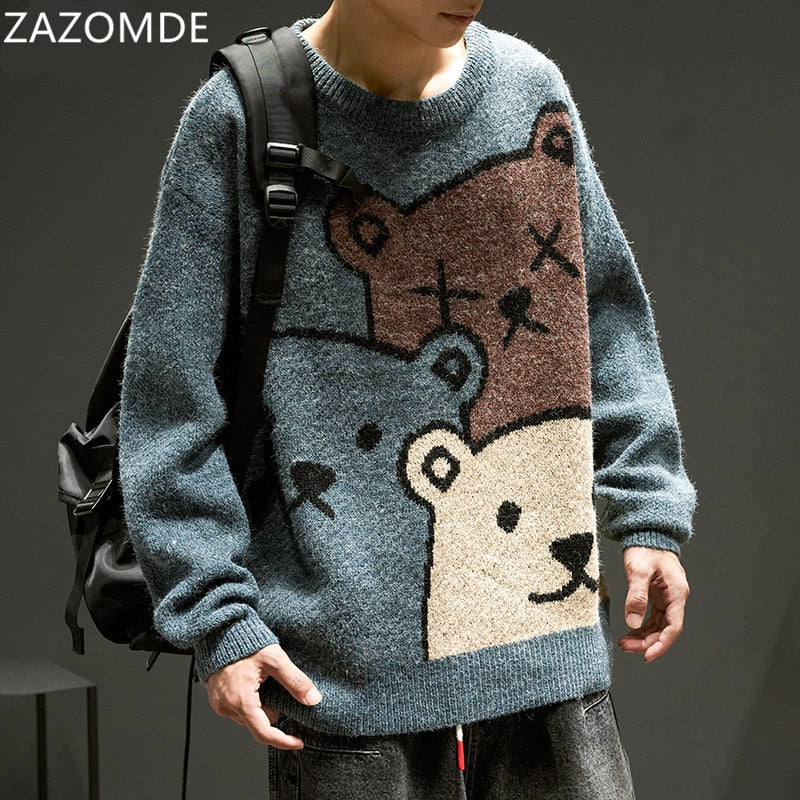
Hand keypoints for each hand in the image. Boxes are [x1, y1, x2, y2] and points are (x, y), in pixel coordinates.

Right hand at [205, 643, 321, 748]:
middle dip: (273, 712)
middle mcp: (226, 706)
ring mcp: (219, 703)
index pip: (264, 732)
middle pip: (258, 723)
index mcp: (241, 700)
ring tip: (264, 682)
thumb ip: (295, 680)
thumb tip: (312, 699)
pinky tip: (254, 683)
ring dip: (260, 706)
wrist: (220, 630)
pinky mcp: (216, 697)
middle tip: (279, 689)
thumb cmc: (245, 642)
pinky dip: (250, 701)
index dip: (283, 740)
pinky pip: (237, 708)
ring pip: (248, 716)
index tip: (298, 742)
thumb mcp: (274, 659)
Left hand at [619, 546, 689, 661]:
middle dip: (647, 642)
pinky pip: (652, 618)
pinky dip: (642, 627)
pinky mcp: (657, 595)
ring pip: (658, 625)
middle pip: (665, 629)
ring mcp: (666, 597)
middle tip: (626, 647)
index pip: (673, 627)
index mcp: (676, 593)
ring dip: (644, 637)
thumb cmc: (645, 547)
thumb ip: (636, 595)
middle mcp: (674, 598)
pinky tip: (630, 632)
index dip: (661, 644)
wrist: (646, 532)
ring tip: (624, 643)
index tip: (647, 655)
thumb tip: (632, 621)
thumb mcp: (639, 570)